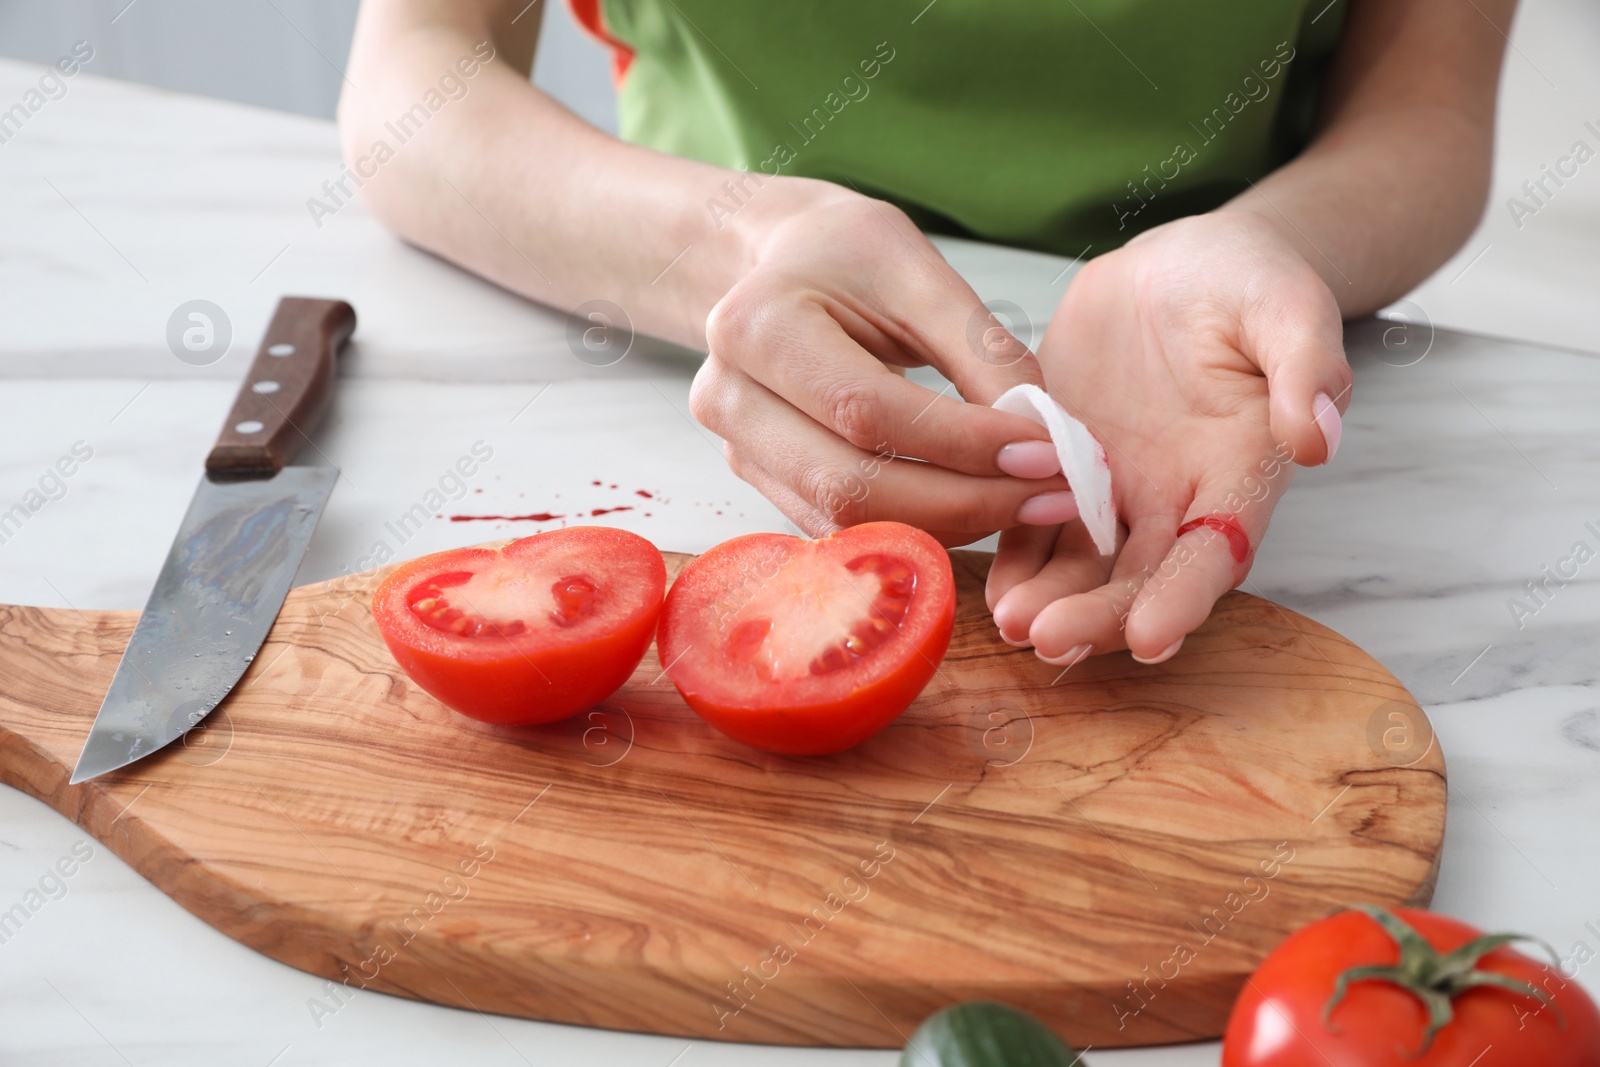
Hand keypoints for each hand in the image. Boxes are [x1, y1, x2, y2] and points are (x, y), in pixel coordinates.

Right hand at [689, 180, 1078, 545]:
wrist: (776, 267)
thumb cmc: (845, 258)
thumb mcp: (917, 271)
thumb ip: (980, 351)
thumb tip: (1041, 436)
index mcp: (757, 325)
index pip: (866, 408)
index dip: (961, 441)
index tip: (1046, 451)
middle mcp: (730, 397)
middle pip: (849, 485)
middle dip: (964, 501)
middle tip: (1050, 496)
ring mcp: (738, 449)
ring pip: (847, 521)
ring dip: (948, 525)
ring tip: (1027, 505)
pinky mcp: (761, 482)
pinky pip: (843, 529)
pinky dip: (918, 528)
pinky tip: (977, 508)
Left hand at [985, 211, 1350, 662]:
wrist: (1184, 265)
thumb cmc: (1251, 284)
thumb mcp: (1289, 310)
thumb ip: (1306, 370)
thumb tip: (1316, 438)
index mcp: (1236, 473)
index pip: (1214, 551)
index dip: (1184, 598)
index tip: (1151, 638)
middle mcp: (1174, 497)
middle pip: (1140, 576)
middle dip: (1100, 614)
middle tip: (1051, 638)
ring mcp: (1114, 490)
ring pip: (1083, 563)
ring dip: (1050, 600)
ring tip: (1014, 623)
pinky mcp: (1058, 467)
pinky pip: (1032, 524)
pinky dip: (1014, 557)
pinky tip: (991, 589)